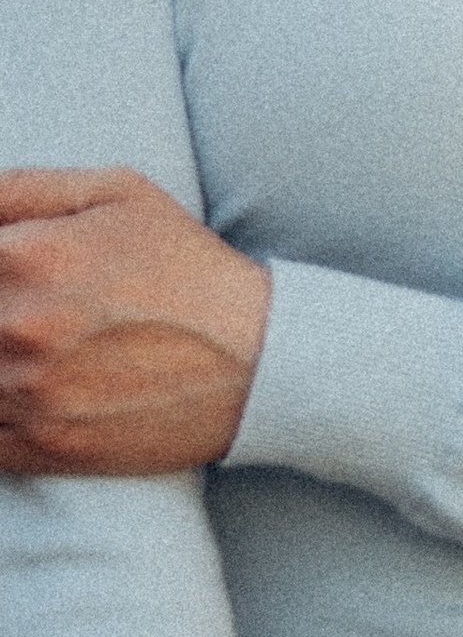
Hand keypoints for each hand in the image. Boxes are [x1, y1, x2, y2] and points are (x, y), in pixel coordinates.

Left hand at [0, 167, 271, 475]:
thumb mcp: (117, 194)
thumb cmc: (189, 270)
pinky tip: (17, 392)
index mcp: (26, 256)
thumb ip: (20, 188)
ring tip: (24, 346)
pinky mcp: (45, 447)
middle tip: (14, 314)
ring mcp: (27, 394)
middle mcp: (16, 327)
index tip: (0, 279)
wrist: (262, 362)